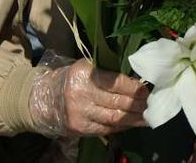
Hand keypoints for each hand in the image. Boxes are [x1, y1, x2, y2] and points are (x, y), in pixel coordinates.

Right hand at [28, 59, 148, 136]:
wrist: (42, 98)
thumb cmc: (71, 79)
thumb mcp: (86, 67)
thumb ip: (108, 73)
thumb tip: (136, 81)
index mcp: (84, 74)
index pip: (115, 82)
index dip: (134, 88)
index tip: (147, 90)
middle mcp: (80, 95)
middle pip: (117, 102)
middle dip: (138, 105)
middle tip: (153, 104)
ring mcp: (79, 114)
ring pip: (113, 118)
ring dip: (134, 118)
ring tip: (148, 116)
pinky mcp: (79, 129)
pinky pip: (105, 129)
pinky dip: (121, 126)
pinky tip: (131, 123)